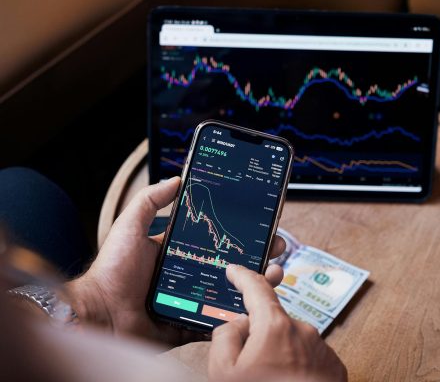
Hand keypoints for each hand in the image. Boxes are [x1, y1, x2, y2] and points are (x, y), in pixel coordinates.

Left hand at [67, 177, 285, 345]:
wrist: (99, 315)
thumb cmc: (111, 270)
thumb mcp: (130, 226)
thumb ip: (150, 200)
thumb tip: (176, 178)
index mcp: (179, 253)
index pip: (216, 239)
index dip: (239, 232)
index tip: (259, 223)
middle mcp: (189, 275)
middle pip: (231, 264)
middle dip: (258, 255)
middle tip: (277, 247)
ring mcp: (192, 301)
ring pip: (232, 292)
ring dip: (257, 283)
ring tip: (276, 272)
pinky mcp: (191, 324)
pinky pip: (219, 320)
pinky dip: (240, 314)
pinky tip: (258, 305)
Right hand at [209, 265, 346, 381]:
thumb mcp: (223, 372)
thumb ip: (225, 336)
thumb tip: (239, 324)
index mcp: (275, 326)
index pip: (256, 288)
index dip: (242, 276)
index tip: (236, 271)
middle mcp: (303, 331)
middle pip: (272, 321)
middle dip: (258, 335)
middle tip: (248, 365)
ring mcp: (322, 349)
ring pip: (290, 341)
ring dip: (279, 354)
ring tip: (270, 380)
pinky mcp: (334, 367)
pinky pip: (308, 356)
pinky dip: (296, 365)